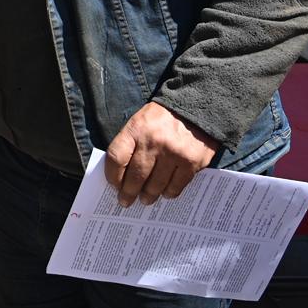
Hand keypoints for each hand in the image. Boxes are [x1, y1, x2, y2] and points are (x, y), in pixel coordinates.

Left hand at [104, 101, 218, 206]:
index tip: (113, 185)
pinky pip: (176, 186)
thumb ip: (129, 144)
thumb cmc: (161, 118)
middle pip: (135, 176)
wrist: (195, 106)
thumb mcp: (139, 122)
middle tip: (126, 201)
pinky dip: (168, 193)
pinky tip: (164, 193)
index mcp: (136, 130)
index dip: (112, 176)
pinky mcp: (191, 162)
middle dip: (128, 193)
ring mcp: (173, 153)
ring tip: (146, 199)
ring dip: (148, 196)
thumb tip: (120, 175)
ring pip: (155, 185)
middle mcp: (154, 142)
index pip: (116, 158)